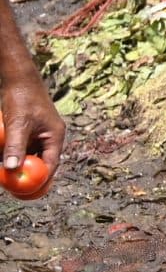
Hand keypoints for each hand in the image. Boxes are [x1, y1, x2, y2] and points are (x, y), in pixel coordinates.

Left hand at [2, 62, 63, 180]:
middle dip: (27, 175)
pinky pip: (19, 148)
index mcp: (54, 136)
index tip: (29, 192)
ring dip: (16, 164)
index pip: (50, 164)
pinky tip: (1, 159)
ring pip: (27, 156)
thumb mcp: (18, 124)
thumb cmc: (22, 98)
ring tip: (4, 174)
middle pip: (39, 162)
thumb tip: (11, 169)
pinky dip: (10, 153)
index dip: (41, 180)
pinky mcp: (26, 131)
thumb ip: (15, 147)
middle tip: (14, 189)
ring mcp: (37, 135)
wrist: (17, 79)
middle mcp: (48, 137)